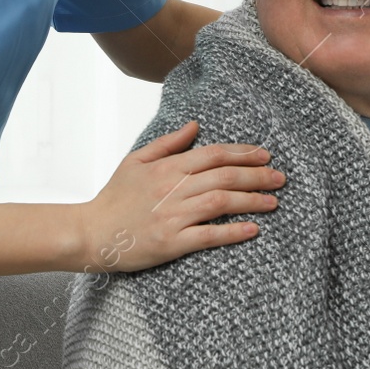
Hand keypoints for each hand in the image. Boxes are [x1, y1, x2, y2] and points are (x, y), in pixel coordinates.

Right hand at [73, 121, 285, 272]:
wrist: (89, 233)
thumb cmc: (114, 197)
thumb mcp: (136, 161)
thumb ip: (168, 143)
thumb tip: (195, 125)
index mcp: (167, 168)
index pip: (213, 154)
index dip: (243, 153)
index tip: (265, 155)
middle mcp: (173, 190)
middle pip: (224, 176)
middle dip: (257, 175)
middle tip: (280, 178)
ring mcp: (172, 217)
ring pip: (220, 202)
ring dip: (251, 201)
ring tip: (273, 202)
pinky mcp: (171, 243)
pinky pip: (207, 236)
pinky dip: (232, 232)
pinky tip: (252, 230)